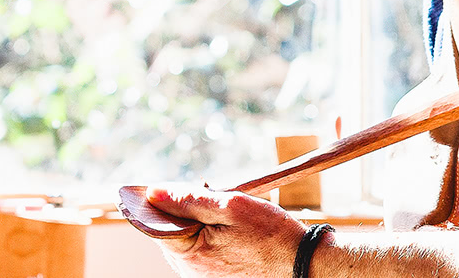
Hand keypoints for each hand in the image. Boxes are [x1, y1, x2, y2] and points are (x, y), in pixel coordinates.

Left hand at [145, 186, 307, 277]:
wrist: (304, 265)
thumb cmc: (272, 235)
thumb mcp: (231, 206)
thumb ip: (188, 199)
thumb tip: (153, 193)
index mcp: (190, 256)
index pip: (155, 223)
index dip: (164, 202)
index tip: (177, 189)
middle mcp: (191, 273)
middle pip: (171, 232)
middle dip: (186, 211)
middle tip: (214, 197)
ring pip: (186, 241)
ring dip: (199, 223)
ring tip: (228, 218)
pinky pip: (201, 252)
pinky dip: (210, 237)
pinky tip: (232, 232)